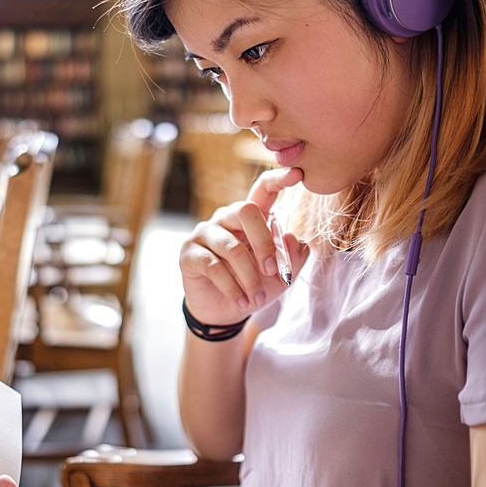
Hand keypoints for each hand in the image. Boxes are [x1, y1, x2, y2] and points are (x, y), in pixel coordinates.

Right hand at [179, 168, 309, 326]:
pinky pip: (214, 266)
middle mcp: (226, 218)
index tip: (297, 174)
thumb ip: (293, 256)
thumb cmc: (255, 286)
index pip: (262, 190)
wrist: (226, 313)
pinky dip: (232, 288)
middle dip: (264, 244)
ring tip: (257, 299)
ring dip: (250, 278)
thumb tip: (291, 236)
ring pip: (232, 248)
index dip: (278, 179)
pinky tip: (240, 302)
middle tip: (273, 272)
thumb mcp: (281, 275)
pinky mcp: (189, 252)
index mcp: (251, 217)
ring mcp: (204, 233)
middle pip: (246, 211)